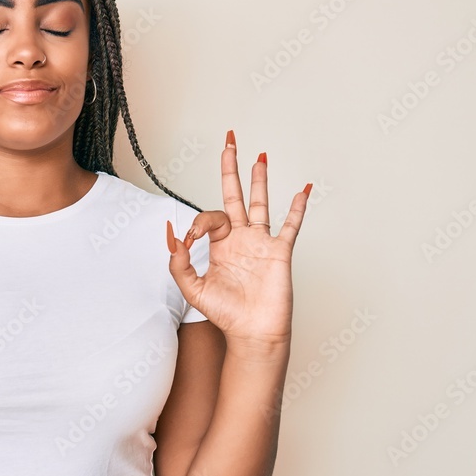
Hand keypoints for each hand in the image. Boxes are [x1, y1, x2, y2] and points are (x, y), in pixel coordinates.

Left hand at [166, 130, 309, 358]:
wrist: (252, 333)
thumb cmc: (226, 314)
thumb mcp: (192, 288)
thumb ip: (178, 262)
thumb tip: (172, 233)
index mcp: (220, 245)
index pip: (209, 217)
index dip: (197, 223)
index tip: (190, 238)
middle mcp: (241, 239)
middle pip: (235, 195)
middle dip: (231, 168)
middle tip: (230, 142)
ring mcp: (261, 243)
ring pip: (261, 203)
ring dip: (259, 179)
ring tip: (259, 156)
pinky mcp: (280, 252)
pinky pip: (290, 225)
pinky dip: (298, 208)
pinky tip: (302, 190)